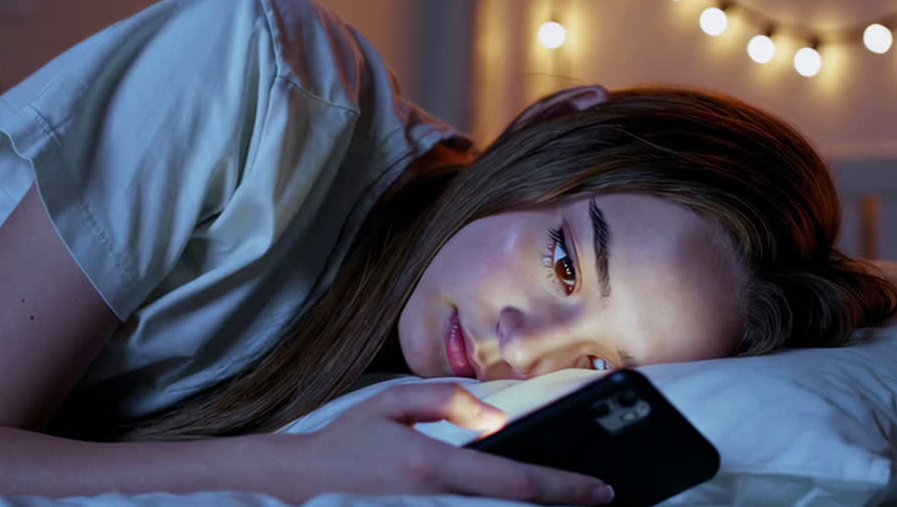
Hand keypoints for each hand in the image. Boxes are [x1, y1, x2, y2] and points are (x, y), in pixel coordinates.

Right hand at [287, 383, 614, 504]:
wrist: (299, 484)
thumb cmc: (346, 443)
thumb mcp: (391, 402)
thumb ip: (446, 401)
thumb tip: (495, 418)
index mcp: (431, 464)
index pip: (511, 479)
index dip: (561, 487)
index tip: (597, 490)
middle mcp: (434, 500)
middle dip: (557, 505)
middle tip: (596, 500)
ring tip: (565, 502)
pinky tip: (519, 503)